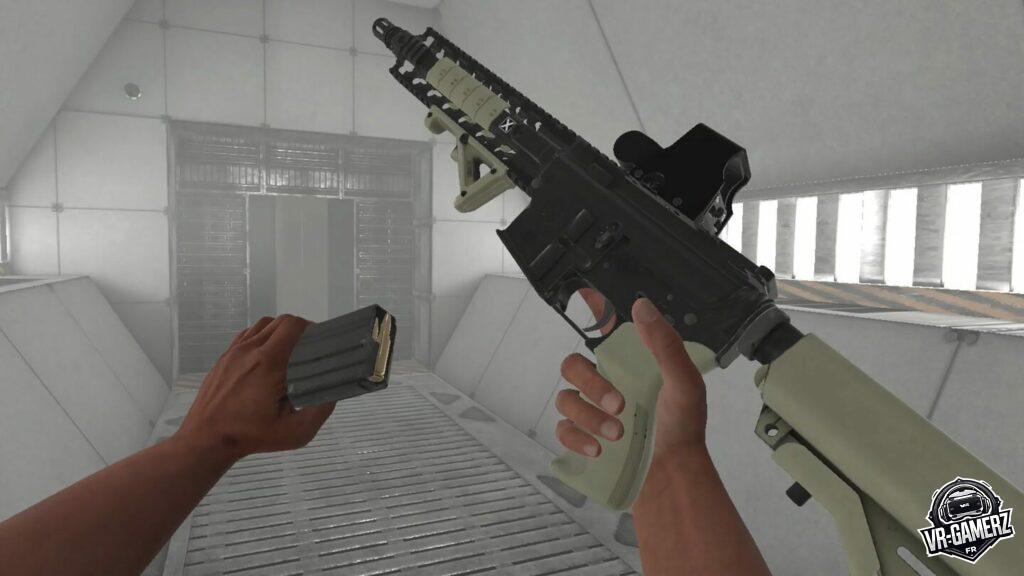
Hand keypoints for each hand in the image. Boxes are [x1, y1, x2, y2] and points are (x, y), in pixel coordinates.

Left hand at [175, 315, 335, 461]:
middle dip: (299, 330)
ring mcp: (234, 352)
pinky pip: (247, 334)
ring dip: (280, 331)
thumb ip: (320, 411)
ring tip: (289, 352)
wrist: (206, 439)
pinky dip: (262, 337)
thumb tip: (333, 392)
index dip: (311, 329)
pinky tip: (267, 356)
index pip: (294, 326)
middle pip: (281, 321)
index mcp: (269, 363)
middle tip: (308, 350)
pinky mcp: (224, 358)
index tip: (320, 344)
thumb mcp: (295, 433)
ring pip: (264, 325)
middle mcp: (250, 350)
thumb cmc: (251, 436)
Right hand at [556, 293, 707, 460]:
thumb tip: (642, 307)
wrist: (676, 476)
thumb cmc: (684, 428)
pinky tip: (599, 449)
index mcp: (628, 364)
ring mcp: (591, 411)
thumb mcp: (684, 384)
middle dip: (592, 384)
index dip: (590, 310)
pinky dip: (578, 439)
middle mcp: (606, 383)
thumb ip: (665, 346)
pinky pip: (562, 430)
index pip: (603, 330)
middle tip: (620, 405)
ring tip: (618, 434)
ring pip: (566, 400)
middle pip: (573, 366)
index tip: (584, 294)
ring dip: (589, 416)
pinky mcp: (583, 438)